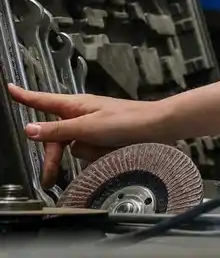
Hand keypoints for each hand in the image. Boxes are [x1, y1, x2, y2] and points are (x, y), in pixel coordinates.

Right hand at [6, 84, 165, 186]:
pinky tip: (111, 154)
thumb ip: (58, 130)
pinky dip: (98, 156)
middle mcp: (82, 115)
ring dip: (86, 154)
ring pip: (74, 147)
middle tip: (49, 177)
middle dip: (53, 156)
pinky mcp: (105, 139)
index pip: (43, 100)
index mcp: (75, 105)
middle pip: (55, 137)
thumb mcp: (87, 127)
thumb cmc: (126, 121)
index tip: (9, 88)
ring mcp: (94, 128)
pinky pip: (90, 152)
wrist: (158, 128)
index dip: (25, 96)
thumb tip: (29, 129)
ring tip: (105, 149)